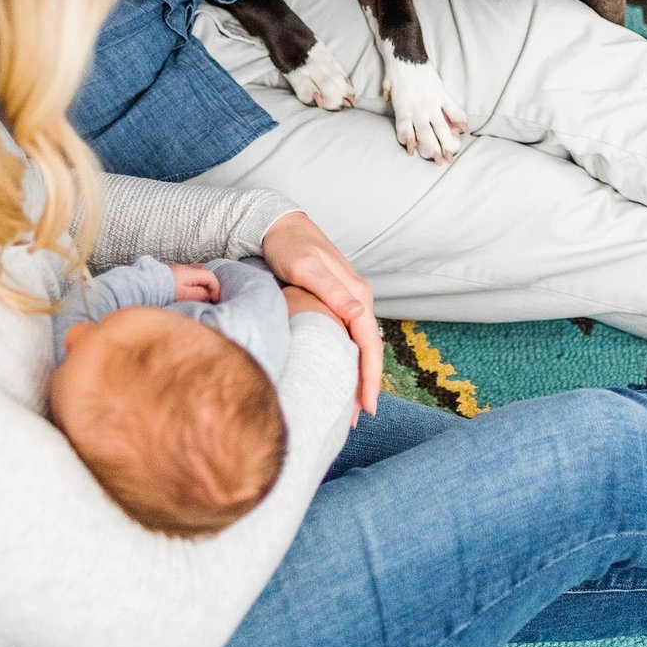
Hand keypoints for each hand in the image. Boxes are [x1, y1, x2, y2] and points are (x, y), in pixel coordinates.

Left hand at [168, 262, 220, 302]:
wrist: (146, 285)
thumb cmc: (164, 291)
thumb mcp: (184, 295)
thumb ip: (199, 294)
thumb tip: (208, 295)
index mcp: (190, 272)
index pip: (210, 276)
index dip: (216, 288)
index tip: (215, 299)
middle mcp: (186, 268)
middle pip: (205, 272)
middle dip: (211, 284)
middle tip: (211, 296)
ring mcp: (180, 269)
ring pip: (198, 273)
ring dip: (203, 283)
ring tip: (203, 294)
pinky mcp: (174, 273)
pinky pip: (190, 275)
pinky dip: (196, 282)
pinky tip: (193, 290)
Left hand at [262, 212, 380, 419]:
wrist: (277, 225)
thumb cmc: (288, 245)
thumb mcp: (306, 266)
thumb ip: (331, 289)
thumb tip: (359, 313)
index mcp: (356, 294)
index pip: (370, 343)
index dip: (369, 377)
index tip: (366, 407)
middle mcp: (357, 300)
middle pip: (367, 350)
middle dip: (364, 386)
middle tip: (353, 420)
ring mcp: (347, 302)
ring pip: (358, 347)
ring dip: (354, 376)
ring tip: (346, 408)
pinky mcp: (334, 304)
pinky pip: (347, 338)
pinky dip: (344, 360)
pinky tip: (335, 376)